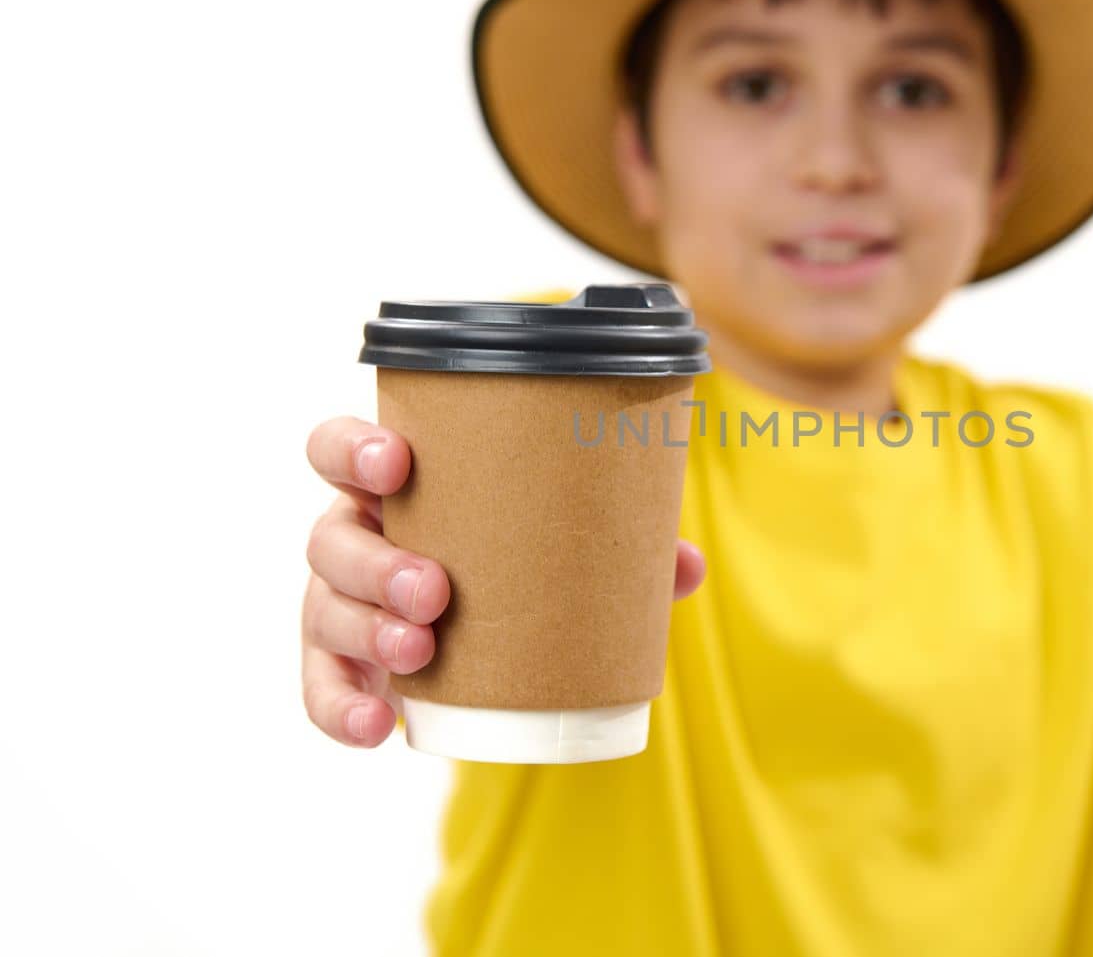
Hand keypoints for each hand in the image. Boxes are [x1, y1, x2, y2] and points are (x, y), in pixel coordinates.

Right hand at [300, 415, 708, 747]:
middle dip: (374, 563)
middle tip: (434, 591)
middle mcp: (355, 535)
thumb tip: (686, 568)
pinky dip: (339, 708)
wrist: (498, 635)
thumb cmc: (524, 560)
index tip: (398, 462)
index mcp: (398, 486)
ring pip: (323, 608)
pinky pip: (322, 686)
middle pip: (330, 538)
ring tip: (420, 652)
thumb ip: (624, 548)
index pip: (340, 449)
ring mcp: (341, 602)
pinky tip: (376, 727)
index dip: (353, 450)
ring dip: (367, 630)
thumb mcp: (566, 545)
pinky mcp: (342, 665)